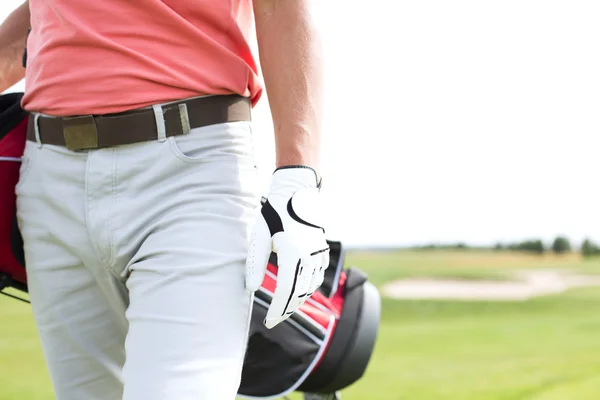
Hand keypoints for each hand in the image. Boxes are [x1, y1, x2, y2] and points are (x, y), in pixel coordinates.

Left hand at [245, 166, 329, 328]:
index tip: (270, 322)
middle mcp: (310, 256)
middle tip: (274, 321)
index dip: (278, 309)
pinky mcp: (323, 252)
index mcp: (293, 253)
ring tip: (283, 309)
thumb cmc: (274, 214)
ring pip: (311, 287)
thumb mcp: (260, 237)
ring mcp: (320, 254)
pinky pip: (317, 277)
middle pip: (300, 294)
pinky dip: (308, 288)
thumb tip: (251, 289)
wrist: (297, 194)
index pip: (286, 291)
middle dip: (287, 310)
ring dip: (298, 300)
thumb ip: (256, 264)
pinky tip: (297, 291)